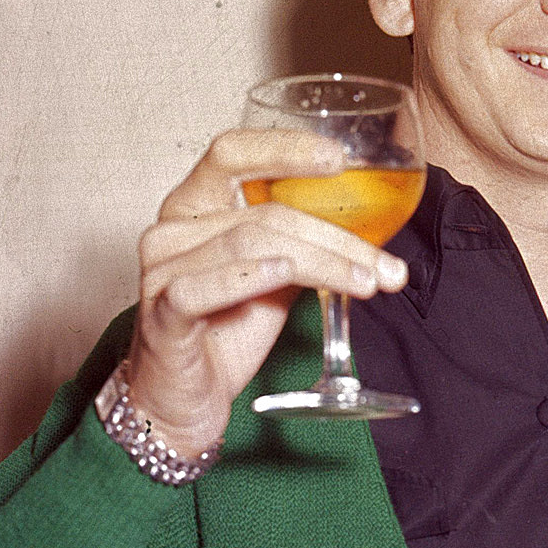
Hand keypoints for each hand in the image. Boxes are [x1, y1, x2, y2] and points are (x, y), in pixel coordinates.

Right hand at [127, 129, 409, 453]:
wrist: (182, 400)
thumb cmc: (225, 328)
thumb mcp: (275, 277)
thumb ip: (304, 245)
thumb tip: (372, 229)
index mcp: (197, 204)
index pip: (234, 153)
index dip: (285, 148)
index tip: (340, 159)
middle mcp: (173, 228)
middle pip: (265, 213)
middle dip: (336, 239)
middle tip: (386, 267)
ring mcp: (162, 270)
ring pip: (250, 246)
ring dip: (320, 263)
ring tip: (366, 284)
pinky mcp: (161, 314)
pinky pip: (200, 287)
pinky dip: (245, 278)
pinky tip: (282, 274)